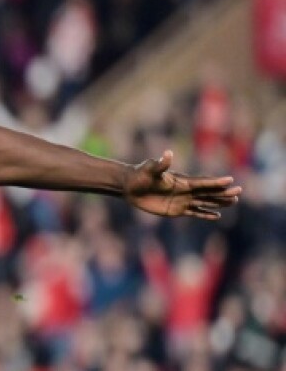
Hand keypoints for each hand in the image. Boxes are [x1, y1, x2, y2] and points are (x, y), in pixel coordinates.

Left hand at [123, 150, 240, 219]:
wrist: (131, 186)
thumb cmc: (140, 175)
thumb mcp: (150, 169)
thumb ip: (160, 165)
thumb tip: (168, 154)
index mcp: (181, 181)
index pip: (202, 182)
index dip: (215, 182)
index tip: (230, 180)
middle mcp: (185, 190)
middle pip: (208, 192)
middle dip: (223, 192)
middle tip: (239, 192)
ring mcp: (182, 200)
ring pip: (205, 202)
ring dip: (219, 202)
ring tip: (234, 202)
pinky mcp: (176, 210)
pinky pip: (194, 212)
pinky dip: (205, 214)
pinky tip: (216, 216)